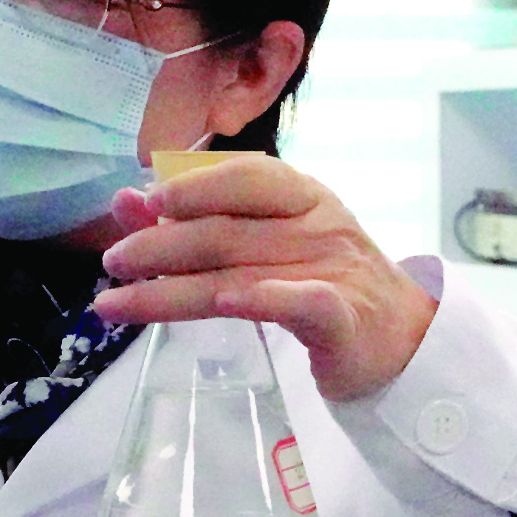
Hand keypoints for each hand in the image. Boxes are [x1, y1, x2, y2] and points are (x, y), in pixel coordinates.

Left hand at [91, 158, 438, 402]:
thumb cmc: (322, 283)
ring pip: (239, 275)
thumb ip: (199, 220)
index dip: (194, 186)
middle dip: (161, 246)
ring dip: (170, 289)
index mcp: (302, 196)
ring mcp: (333, 271)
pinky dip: (263, 299)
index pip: (245, 177)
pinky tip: (223, 302)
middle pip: (226, 232)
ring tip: (115, 302)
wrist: (404, 340)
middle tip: (112, 262)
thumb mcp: (265, 240)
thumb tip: (127, 199)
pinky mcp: (344, 320)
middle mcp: (318, 226)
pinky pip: (302, 303)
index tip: (147, 201)